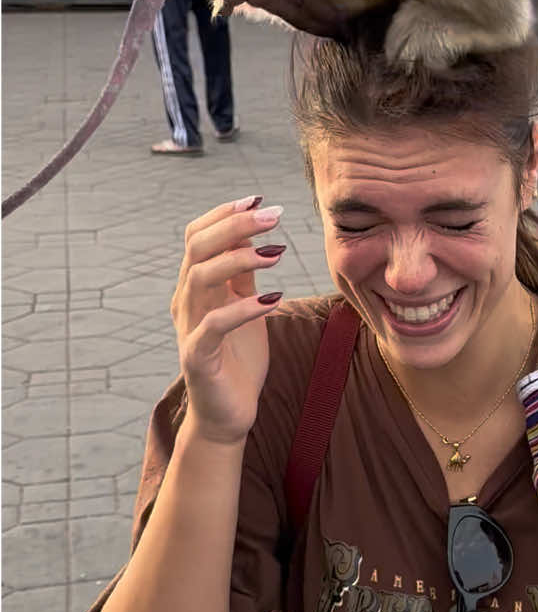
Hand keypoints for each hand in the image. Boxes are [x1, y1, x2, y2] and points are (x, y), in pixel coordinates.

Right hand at [170, 195, 286, 443]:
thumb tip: (255, 233)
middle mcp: (186, 301)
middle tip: (274, 215)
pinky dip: (243, 308)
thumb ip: (244, 274)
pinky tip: (273, 299)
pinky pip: (213, 324)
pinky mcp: (197, 357)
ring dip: (239, 258)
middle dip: (235, 225)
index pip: (196, 236)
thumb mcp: (246, 306)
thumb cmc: (238, 357)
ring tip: (276, 252)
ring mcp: (188, 328)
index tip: (258, 199)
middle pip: (196, 248)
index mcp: (196, 286)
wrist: (229, 412)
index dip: (224, 214)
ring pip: (199, 277)